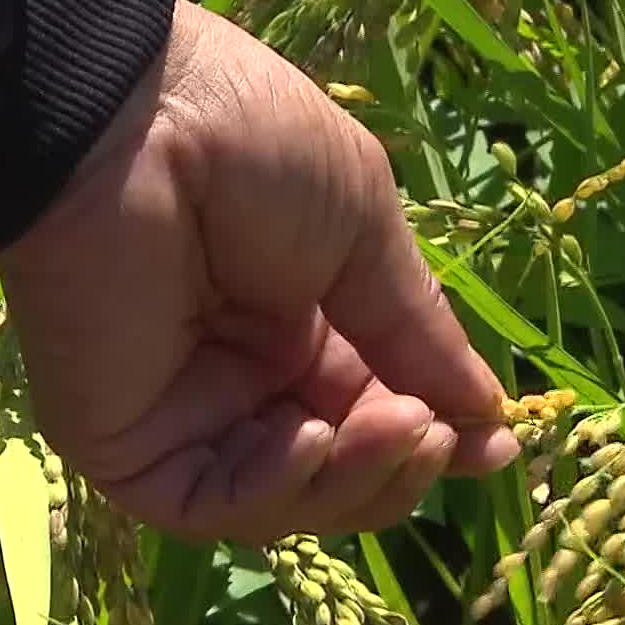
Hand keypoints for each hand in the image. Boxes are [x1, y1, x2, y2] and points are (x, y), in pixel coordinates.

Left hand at [0, 0, 518, 543]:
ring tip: (393, 424)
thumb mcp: (365, 234)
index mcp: (302, 330)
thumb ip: (418, 335)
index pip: (377, 418)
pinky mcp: (127, 446)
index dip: (438, 440)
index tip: (498, 447)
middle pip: (341, 476)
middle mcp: (246, 384)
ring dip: (355, 478)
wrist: (136, 117)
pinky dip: (277, 489)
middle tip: (434, 432)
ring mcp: (186, 420)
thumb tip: (489, 419)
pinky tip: (312, 435)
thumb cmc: (254, 148)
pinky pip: (214, 507)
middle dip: (401, 465)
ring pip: (288, 503)